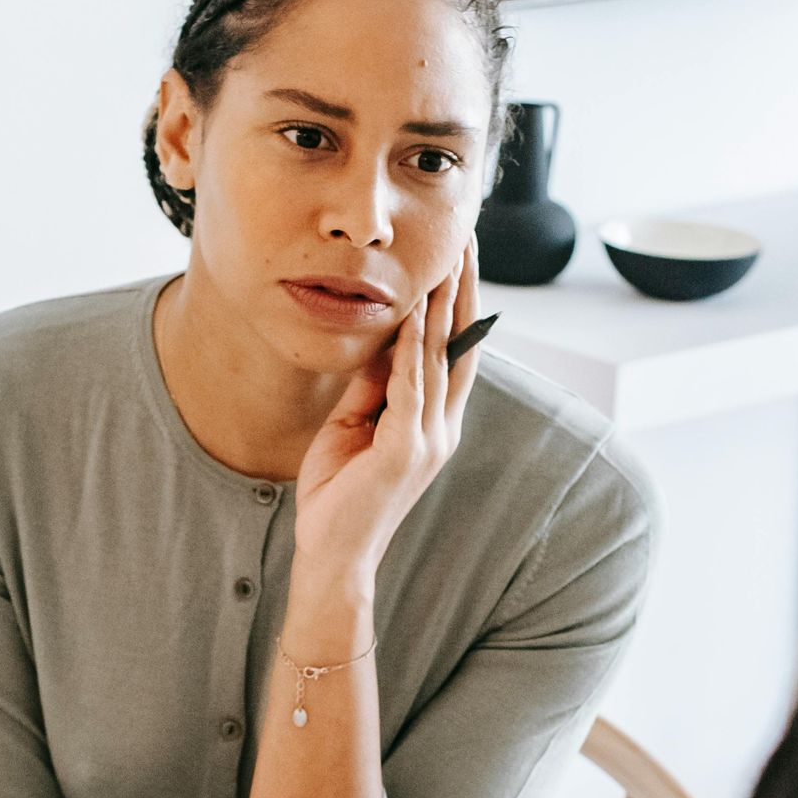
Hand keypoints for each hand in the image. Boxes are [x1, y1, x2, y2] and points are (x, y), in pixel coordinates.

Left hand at [290, 244, 480, 588]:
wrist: (332, 557)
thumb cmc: (339, 497)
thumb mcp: (353, 426)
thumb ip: (372, 387)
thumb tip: (381, 341)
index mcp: (434, 424)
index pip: (455, 352)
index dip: (459, 303)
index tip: (457, 256)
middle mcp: (442, 429)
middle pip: (462, 346)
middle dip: (463, 290)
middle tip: (465, 240)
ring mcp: (428, 442)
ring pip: (442, 359)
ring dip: (443, 306)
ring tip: (445, 259)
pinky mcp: (405, 452)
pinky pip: (411, 388)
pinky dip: (414, 348)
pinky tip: (414, 312)